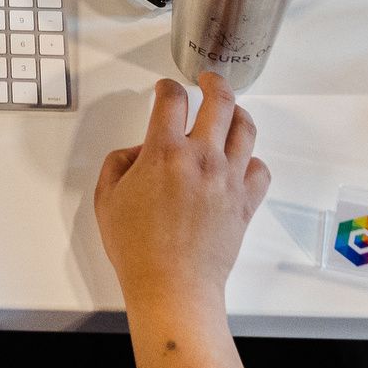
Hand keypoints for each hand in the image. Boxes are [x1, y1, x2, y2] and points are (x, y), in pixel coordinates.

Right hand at [94, 75, 270, 314]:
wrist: (172, 286)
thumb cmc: (138, 249)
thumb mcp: (106, 200)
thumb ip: (117, 164)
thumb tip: (137, 152)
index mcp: (164, 153)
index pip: (172, 100)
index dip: (167, 88)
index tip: (165, 90)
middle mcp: (201, 158)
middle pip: (220, 101)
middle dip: (214, 83)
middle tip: (208, 80)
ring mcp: (228, 179)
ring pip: (246, 128)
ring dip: (238, 113)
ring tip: (231, 112)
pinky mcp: (245, 202)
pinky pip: (261, 169)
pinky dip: (252, 160)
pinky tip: (241, 162)